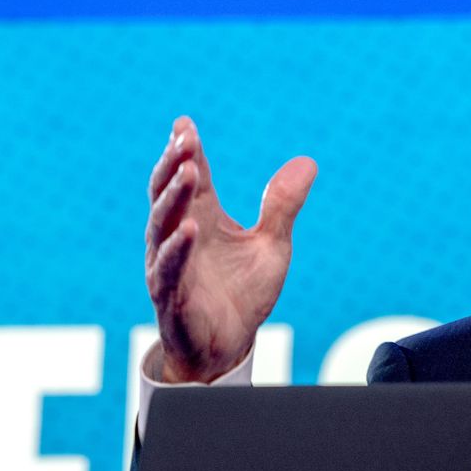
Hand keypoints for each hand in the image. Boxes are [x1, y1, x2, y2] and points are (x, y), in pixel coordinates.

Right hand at [145, 116, 316, 382]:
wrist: (228, 347)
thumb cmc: (242, 294)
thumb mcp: (272, 245)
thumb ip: (283, 205)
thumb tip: (308, 162)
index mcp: (201, 218)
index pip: (190, 176)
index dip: (186, 150)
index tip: (185, 124)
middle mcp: (178, 235)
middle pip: (168, 192)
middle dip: (174, 164)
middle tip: (183, 139)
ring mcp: (170, 264)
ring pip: (162, 225)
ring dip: (173, 198)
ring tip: (187, 172)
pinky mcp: (170, 295)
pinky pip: (169, 268)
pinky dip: (177, 248)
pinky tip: (189, 228)